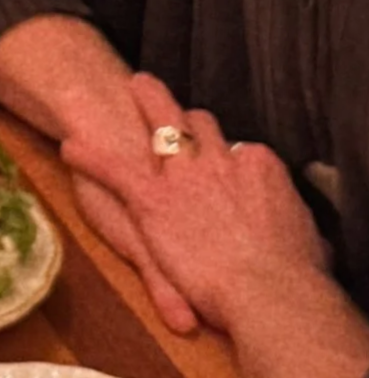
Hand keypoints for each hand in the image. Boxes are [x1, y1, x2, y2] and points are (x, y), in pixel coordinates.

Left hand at [61, 73, 329, 339]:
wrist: (268, 290)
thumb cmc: (292, 275)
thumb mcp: (305, 240)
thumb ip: (292, 229)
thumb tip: (305, 239)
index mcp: (256, 167)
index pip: (238, 148)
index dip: (224, 152)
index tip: (218, 155)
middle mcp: (219, 161)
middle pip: (200, 125)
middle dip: (183, 111)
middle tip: (166, 93)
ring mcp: (184, 176)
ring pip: (161, 126)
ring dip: (145, 104)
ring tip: (133, 87)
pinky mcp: (152, 198)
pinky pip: (114, 168)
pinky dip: (91, 157)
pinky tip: (72, 146)